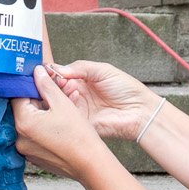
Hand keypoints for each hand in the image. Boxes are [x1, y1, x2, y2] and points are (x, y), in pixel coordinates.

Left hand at [13, 65, 119, 180]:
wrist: (90, 164)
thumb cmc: (78, 134)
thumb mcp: (62, 103)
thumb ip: (46, 85)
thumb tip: (36, 71)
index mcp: (23, 122)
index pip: (18, 96)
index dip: (31, 86)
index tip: (41, 82)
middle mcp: (19, 138)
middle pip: (22, 110)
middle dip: (37, 100)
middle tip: (53, 96)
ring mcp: (25, 149)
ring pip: (28, 124)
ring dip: (40, 114)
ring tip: (58, 110)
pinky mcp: (32, 157)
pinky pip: (33, 137)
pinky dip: (42, 129)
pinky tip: (57, 126)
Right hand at [44, 60, 159, 140]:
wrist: (139, 111)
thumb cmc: (126, 89)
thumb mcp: (103, 70)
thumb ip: (80, 67)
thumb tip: (59, 69)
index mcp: (83, 80)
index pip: (61, 75)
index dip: (54, 72)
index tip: (49, 70)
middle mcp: (78, 94)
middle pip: (57, 88)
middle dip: (55, 83)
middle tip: (60, 80)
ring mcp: (79, 108)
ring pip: (59, 101)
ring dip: (61, 93)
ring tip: (70, 88)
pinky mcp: (81, 122)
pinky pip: (67, 115)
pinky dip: (66, 106)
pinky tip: (72, 99)